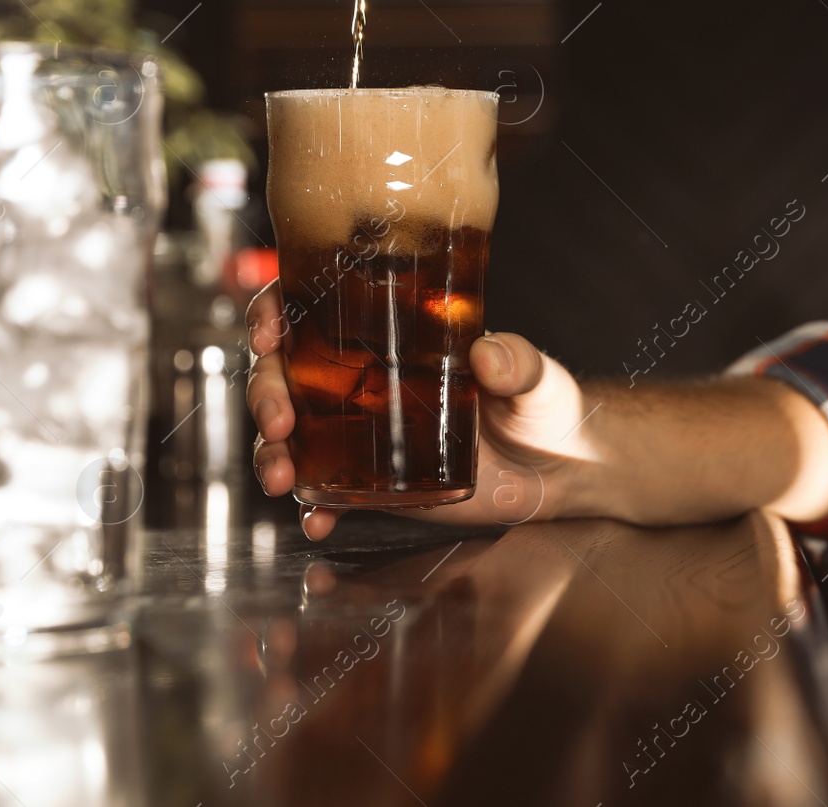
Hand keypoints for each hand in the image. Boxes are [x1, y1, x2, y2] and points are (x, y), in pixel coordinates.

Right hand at [245, 280, 599, 539]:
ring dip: (273, 454)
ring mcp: (367, 432)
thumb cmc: (546, 408)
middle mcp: (368, 380)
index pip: (317, 308)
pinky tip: (318, 519)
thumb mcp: (536, 378)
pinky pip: (328, 491)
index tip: (269, 333)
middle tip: (279, 421)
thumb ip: (518, 363)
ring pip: (294, 435)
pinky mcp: (378, 482)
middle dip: (266, 395)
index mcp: (396, 337)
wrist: (561, 472)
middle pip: (288, 375)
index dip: (277, 313)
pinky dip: (314, 507)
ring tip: (283, 479)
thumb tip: (490, 355)